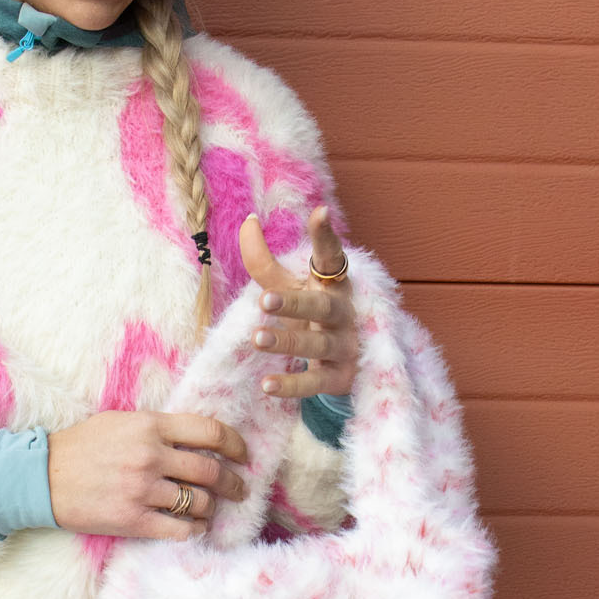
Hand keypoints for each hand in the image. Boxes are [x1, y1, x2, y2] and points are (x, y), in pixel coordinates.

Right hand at [47, 409, 249, 539]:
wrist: (42, 476)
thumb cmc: (81, 446)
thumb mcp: (121, 421)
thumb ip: (158, 427)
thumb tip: (199, 438)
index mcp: (150, 426)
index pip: (210, 431)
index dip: (236, 444)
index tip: (244, 455)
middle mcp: (150, 456)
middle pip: (211, 471)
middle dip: (233, 483)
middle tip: (239, 489)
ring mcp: (142, 489)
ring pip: (199, 502)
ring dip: (212, 507)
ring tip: (212, 509)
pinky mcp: (132, 520)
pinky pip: (179, 529)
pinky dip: (195, 529)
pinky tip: (196, 527)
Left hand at [239, 206, 357, 397]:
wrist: (350, 361)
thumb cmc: (311, 314)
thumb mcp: (291, 285)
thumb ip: (265, 259)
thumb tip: (248, 220)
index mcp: (332, 283)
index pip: (330, 257)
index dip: (326, 236)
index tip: (319, 212)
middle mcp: (343, 312)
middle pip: (320, 306)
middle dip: (294, 303)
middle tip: (265, 299)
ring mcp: (345, 346)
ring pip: (317, 344)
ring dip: (288, 341)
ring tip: (258, 338)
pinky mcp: (340, 378)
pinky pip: (315, 382)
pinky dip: (292, 385)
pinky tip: (266, 385)